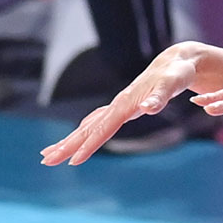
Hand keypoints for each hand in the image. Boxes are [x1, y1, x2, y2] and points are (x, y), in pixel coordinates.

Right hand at [40, 43, 202, 165]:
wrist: (176, 60)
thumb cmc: (176, 73)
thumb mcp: (173, 84)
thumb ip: (160, 97)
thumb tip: (148, 109)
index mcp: (126, 102)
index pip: (103, 128)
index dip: (89, 145)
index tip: (73, 162)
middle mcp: (118, 104)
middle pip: (88, 128)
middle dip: (67, 145)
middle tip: (45, 161)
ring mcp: (119, 105)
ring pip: (88, 125)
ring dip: (70, 140)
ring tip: (49, 154)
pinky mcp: (123, 106)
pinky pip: (97, 122)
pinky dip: (85, 132)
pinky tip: (79, 138)